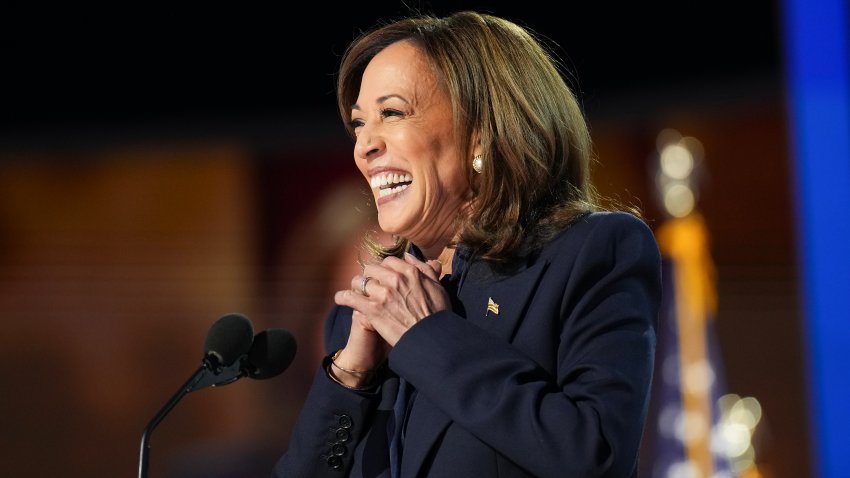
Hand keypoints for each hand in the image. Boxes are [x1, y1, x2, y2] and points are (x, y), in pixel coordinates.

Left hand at [335, 252, 449, 346]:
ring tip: (357, 294)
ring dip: (357, 287)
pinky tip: (340, 299)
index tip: (383, 277)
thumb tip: (409, 256)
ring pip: (359, 281)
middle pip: (371, 269)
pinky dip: (343, 297)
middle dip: (370, 277)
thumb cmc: (437, 314)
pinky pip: (349, 297)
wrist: (431, 338)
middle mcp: (395, 279)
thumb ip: (424, 269)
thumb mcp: (437, 287)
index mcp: (410, 272)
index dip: (384, 269)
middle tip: (370, 287)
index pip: (389, 262)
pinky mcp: (372, 309)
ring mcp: (382, 294)